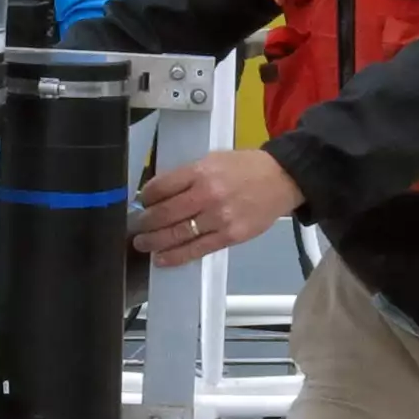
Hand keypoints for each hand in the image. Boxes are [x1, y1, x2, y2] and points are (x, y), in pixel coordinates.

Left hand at [131, 149, 302, 267]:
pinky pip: (196, 250)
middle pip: (165, 213)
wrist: (281, 180)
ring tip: (143, 244)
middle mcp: (207, 194)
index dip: (146, 197)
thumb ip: (188, 176)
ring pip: (177, 234)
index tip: (141, 203)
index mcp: (201, 171)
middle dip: (145, 223)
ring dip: (155, 242)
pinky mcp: (229, 236)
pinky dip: (175, 256)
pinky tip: (162, 259)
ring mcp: (218, 218)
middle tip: (136, 228)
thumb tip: (160, 193)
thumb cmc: (245, 168)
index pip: (162, 187)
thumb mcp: (213, 160)